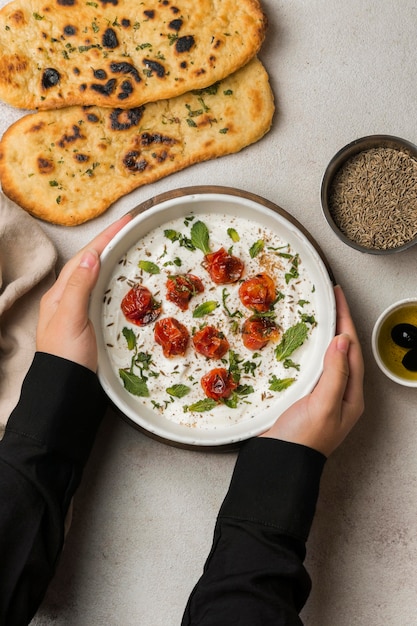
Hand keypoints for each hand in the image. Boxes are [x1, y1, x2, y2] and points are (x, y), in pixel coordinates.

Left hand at [36, 214, 131, 371]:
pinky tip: (127, 282)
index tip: (125, 221)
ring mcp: (81, 311)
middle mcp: (69, 299)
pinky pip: (105, 293)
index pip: (85, 257)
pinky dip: (117, 282)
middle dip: (111, 243)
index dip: (105, 237)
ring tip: (133, 246)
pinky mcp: (93, 324)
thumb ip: (79, 288)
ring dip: (115, 260)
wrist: (65, 390)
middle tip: (133, 229)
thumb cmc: (65, 357)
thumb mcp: (70, 320)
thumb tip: (92, 257)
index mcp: (60, 294)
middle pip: (92, 263)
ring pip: (99, 277)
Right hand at [260, 285, 363, 455]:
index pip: (352, 349)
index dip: (346, 320)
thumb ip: (336, 373)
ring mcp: (321, 395)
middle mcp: (340, 394)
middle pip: (342, 350)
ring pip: (326, 356)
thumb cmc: (303, 440)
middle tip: (329, 298)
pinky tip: (298, 341)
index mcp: (351, 396)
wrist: (279, 463)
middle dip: (338, 323)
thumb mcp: (324, 406)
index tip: (338, 296)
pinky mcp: (303, 396)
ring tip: (316, 313)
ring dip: (323, 334)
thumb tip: (343, 340)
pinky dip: (307, 348)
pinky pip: (310, 365)